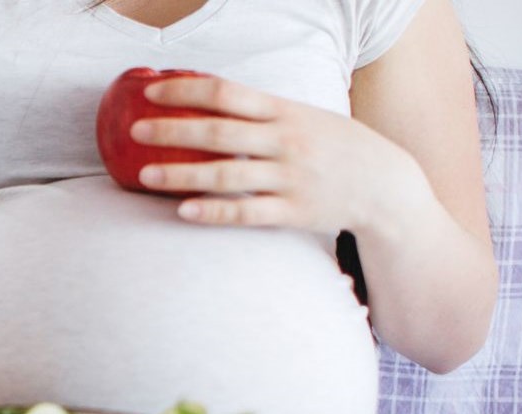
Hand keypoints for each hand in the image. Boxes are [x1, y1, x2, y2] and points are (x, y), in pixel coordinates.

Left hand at [130, 76, 434, 235]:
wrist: (386, 185)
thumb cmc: (333, 146)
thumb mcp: (302, 116)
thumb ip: (259, 112)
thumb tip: (204, 101)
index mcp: (284, 112)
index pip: (225, 94)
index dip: (185, 91)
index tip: (151, 92)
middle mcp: (285, 142)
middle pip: (218, 133)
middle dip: (171, 131)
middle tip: (135, 131)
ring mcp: (290, 178)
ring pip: (225, 176)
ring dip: (180, 176)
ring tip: (144, 176)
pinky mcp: (294, 213)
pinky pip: (245, 213)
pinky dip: (213, 212)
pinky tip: (182, 211)